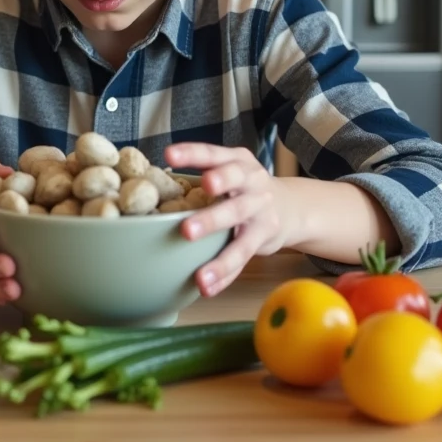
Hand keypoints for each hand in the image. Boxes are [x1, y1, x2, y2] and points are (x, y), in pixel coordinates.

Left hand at [163, 143, 290, 297]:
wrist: (292, 207)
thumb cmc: (246, 188)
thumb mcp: (231, 170)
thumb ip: (202, 171)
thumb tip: (149, 183)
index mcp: (238, 161)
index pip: (212, 154)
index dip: (191, 154)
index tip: (169, 156)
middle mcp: (252, 183)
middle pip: (233, 190)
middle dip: (212, 206)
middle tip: (187, 226)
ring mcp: (260, 212)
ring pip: (239, 232)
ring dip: (219, 255)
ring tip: (200, 274)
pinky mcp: (263, 237)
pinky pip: (243, 258)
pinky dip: (224, 274)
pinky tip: (206, 287)